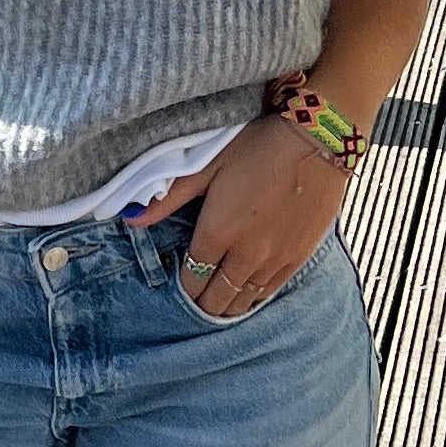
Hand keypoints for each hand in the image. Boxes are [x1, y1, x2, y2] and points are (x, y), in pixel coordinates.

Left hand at [165, 115, 347, 321]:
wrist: (316, 141)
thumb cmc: (256, 146)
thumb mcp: (206, 164)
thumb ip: (168, 196)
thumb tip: (129, 218)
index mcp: (218, 232)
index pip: (193, 278)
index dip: (183, 288)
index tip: (179, 287)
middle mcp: (245, 254)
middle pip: (217, 297)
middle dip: (203, 302)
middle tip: (196, 300)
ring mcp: (275, 259)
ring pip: (244, 300)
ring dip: (228, 304)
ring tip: (218, 304)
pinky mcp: (299, 257)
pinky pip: (270, 291)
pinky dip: (254, 297)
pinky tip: (247, 295)